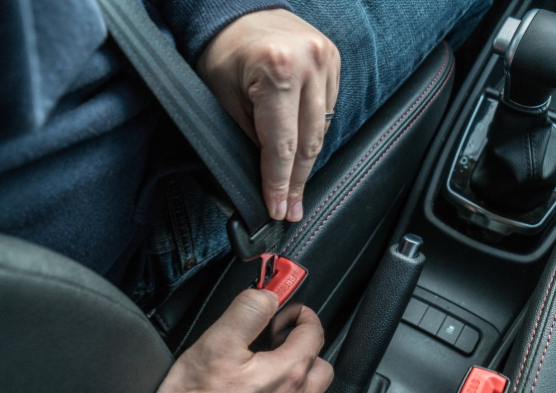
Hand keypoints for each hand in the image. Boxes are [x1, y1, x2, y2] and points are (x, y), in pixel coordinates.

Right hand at [149, 289, 333, 392]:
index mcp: (288, 372)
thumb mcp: (218, 343)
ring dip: (294, 370)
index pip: (313, 332)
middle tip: (276, 336)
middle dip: (303, 343)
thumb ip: (248, 312)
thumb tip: (267, 295)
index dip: (300, 313)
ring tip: (264, 363)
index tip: (284, 308)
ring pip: (306, 389)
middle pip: (318, 362)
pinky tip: (254, 391)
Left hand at [196, 9, 340, 221]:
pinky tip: (303, 151)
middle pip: (308, 141)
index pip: (282, 144)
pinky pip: (328, 109)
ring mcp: (326, 59)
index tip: (278, 209)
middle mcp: (309, 63)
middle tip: (292, 209)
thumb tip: (268, 177)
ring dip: (308, 162)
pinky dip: (314, 133)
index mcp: (277, 70)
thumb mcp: (224, 99)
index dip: (279, 183)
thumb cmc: (223, 53)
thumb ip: (248, 137)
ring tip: (297, 189)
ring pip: (322, 128)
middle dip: (298, 181)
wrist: (236, 11)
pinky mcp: (333, 60)